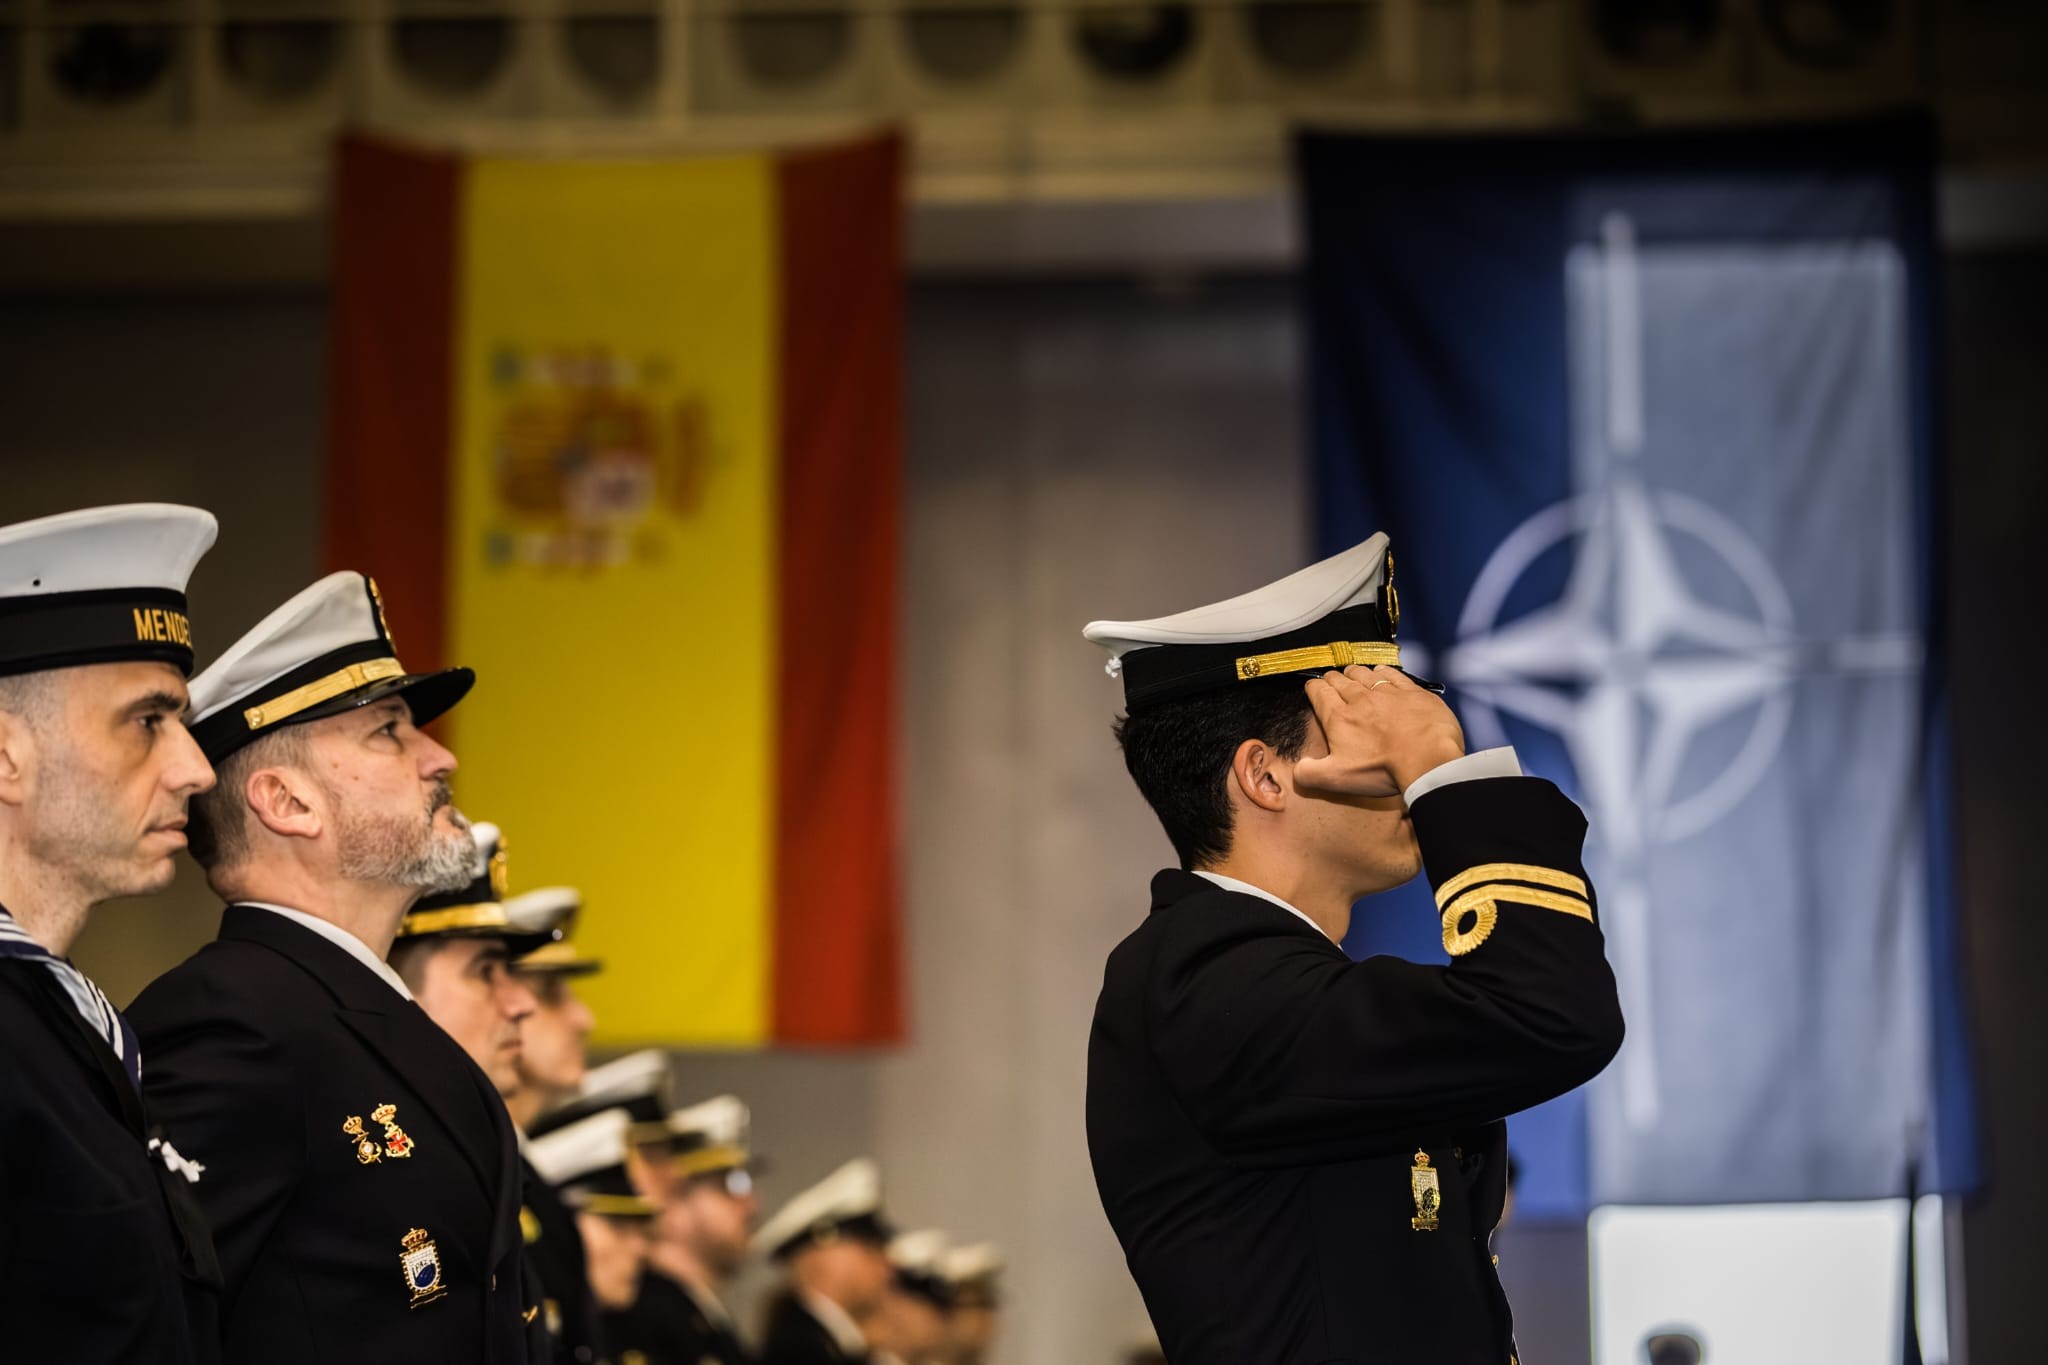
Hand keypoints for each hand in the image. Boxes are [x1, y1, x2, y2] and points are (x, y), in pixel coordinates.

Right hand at [1292, 666, 1465, 799]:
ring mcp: (1388, 692)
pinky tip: (1381, 672)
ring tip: (1352, 674)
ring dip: (1354, 673)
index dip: (1313, 688)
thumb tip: (1298, 769)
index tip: (1313, 689)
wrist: (1428, 759)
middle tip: (1332, 682)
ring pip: (1364, 673)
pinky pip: (1392, 674)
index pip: (1319, 692)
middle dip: (1333, 679)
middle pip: (1340, 680)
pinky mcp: (1412, 692)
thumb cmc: (1382, 769)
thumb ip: (1310, 774)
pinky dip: (1382, 671)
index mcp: (1339, 717)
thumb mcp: (1337, 779)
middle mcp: (1360, 699)